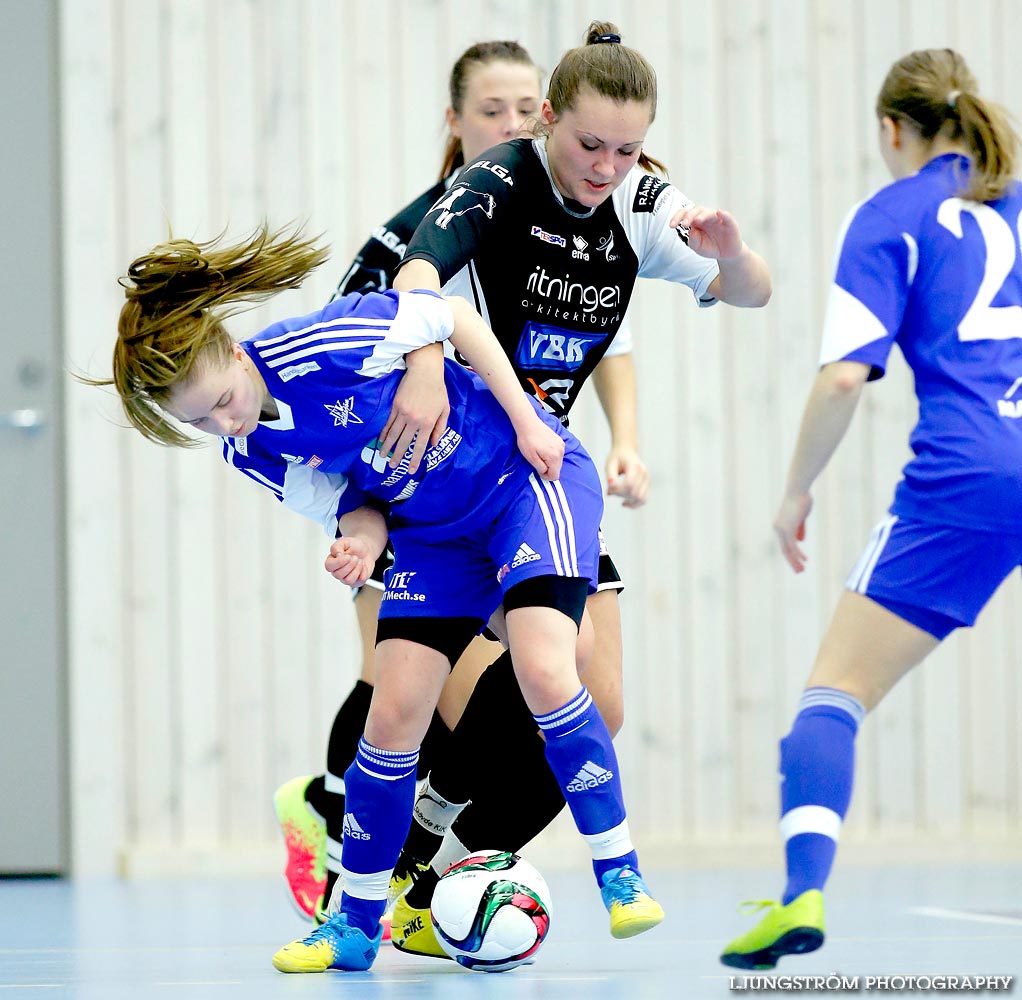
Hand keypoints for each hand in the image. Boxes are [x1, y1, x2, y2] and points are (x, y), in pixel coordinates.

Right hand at [325, 535, 374, 585]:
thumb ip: (337, 546)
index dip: (339, 562)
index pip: (329, 566)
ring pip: (348, 580)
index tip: (348, 556)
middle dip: (350, 564)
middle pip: (339, 575)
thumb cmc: (354, 546)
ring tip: (359, 561)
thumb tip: (337, 555)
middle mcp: (337, 571)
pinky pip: (360, 581)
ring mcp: (346, 578)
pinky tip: (363, 566)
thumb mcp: (344, 541)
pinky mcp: (356, 582)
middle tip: (355, 557)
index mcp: (332, 561)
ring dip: (357, 569)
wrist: (366, 550)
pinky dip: (364, 571)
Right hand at [380, 347, 449, 474]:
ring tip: (383, 456)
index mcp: (427, 423)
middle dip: (397, 456)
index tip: (411, 470)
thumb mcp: (445, 410)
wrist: (425, 371)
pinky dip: (384, 433)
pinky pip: (388, 423)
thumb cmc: (438, 390)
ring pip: (394, 434)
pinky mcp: (395, 406)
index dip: (415, 460)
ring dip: (388, 447)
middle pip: (404, 443)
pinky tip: (381, 440)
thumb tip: (434, 444)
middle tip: (392, 466)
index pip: (420, 446)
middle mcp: (414, 420)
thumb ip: (440, 428)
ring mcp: (403, 413)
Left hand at [516, 417, 564, 480]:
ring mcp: (561, 445)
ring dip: (549, 461)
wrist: (528, 423)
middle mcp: (560, 451)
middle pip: (557, 469)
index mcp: (554, 457)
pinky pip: (557, 454)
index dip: (546, 476)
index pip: (555, 476)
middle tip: (537, 461)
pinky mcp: (559, 441)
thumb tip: (545, 473)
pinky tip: (543, 448)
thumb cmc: (527, 438)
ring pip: (557, 461)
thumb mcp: (530, 458)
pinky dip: (551, 454)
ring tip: (539, 453)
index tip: (539, 471)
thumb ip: (540, 468)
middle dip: (547, 468)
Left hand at [605, 446, 648, 507]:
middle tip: (611, 491)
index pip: (629, 484)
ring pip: (641, 498)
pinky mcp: (647, 485)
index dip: (618, 490)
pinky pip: (643, 500)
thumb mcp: (610, 464)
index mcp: (634, 465)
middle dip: (621, 495)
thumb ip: (610, 475)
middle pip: (634, 492)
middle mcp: (644, 473)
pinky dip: (634, 504)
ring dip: (628, 501)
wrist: (626, 451)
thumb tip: (611, 487)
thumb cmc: (616, 457)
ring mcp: (647, 479)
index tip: (609, 489)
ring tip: (618, 496)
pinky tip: (624, 503)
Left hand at [670, 205, 743, 259]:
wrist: (726, 254)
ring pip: (709, 212)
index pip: (685, 214)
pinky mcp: (729, 224)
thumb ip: (693, 241)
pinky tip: (719, 213)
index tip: (671, 225)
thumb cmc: (711, 247)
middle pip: (696, 210)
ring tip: (696, 220)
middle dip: (688, 216)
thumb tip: (691, 231)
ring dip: (702, 215)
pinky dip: (723, 214)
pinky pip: (727, 217)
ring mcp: (718, 219)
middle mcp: (706, 217)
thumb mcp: (698, 247)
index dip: (677, 218)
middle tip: (684, 224)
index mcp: (696, 222)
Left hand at [773, 491, 812, 572]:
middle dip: (792, 561)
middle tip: (799, 571)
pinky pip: (793, 546)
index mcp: (779, 526)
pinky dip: (798, 554)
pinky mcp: (788, 529)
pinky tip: (804, 560)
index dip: (791, 554)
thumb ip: (799, 529)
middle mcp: (778, 529)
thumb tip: (800, 541)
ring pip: (788, 550)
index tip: (799, 562)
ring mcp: (782, 530)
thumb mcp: (800, 517)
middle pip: (784, 550)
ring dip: (795, 561)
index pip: (784, 544)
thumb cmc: (800, 500)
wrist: (798, 490)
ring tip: (801, 570)